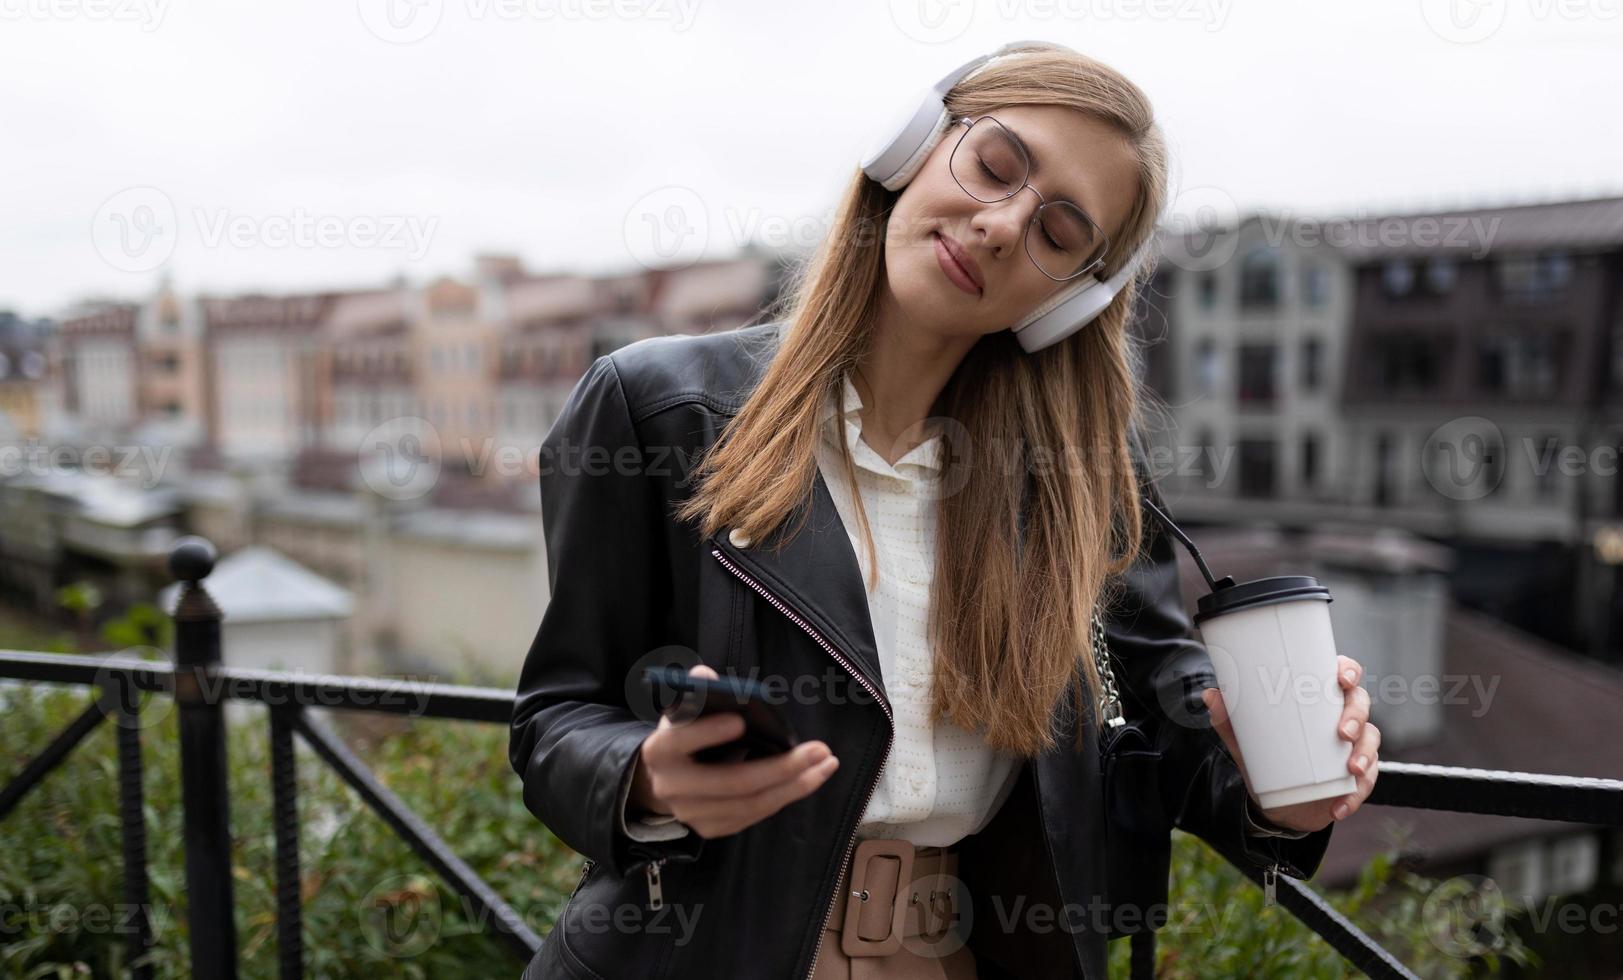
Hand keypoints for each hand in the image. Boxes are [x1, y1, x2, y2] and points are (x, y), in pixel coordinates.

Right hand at [630, 664, 840, 837]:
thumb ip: (695, 691)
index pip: (681, 740)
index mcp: (660, 750)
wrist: (662, 779)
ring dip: (796, 785)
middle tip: (820, 749)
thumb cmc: (683, 734)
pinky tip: (810, 778)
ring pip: (751, 803)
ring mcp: (692, 814)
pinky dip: (786, 796)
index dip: (708, 732)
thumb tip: (706, 676)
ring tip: (826, 763)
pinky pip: (755, 814)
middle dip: (781, 767)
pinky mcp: (711, 828)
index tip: (740, 721)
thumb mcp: (682, 711)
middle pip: (732, 782)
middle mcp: (672, 787)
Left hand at [1200, 654, 1380, 833]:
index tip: (1342, 678)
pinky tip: (1339, 806)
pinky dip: (1355, 794)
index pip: (1342, 674)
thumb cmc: (1270, 757)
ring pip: (1371, 741)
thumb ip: (1230, 720)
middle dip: (1356, 716)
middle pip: (1361, 705)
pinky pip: (1367, 781)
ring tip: (1350, 769)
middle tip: (1342, 732)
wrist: (1280, 803)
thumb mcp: (1247, 741)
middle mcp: (1342, 717)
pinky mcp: (1359, 776)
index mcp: (1320, 700)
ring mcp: (1354, 746)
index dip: (1348, 671)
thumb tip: (1211, 695)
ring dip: (1363, 755)